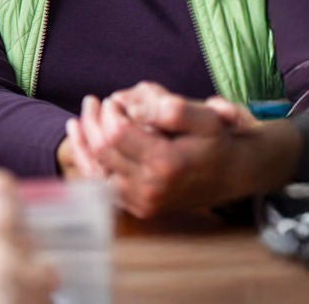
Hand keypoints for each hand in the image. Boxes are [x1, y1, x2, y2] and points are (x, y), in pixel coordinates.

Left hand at [67, 82, 299, 217]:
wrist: (231, 175)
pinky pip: (101, 184)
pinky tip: (76, 135)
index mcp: (166, 164)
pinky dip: (85, 159)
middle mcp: (150, 188)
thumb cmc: (217, 141)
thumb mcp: (207, 118)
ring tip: (82, 115)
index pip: (116, 134)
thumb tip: (140, 106)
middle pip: (102, 150)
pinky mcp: (138, 208)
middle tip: (94, 102)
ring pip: (96, 168)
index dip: (109, 113)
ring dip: (84, 139)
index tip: (114, 100)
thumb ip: (176, 110)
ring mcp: (142, 201)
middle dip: (94, 122)